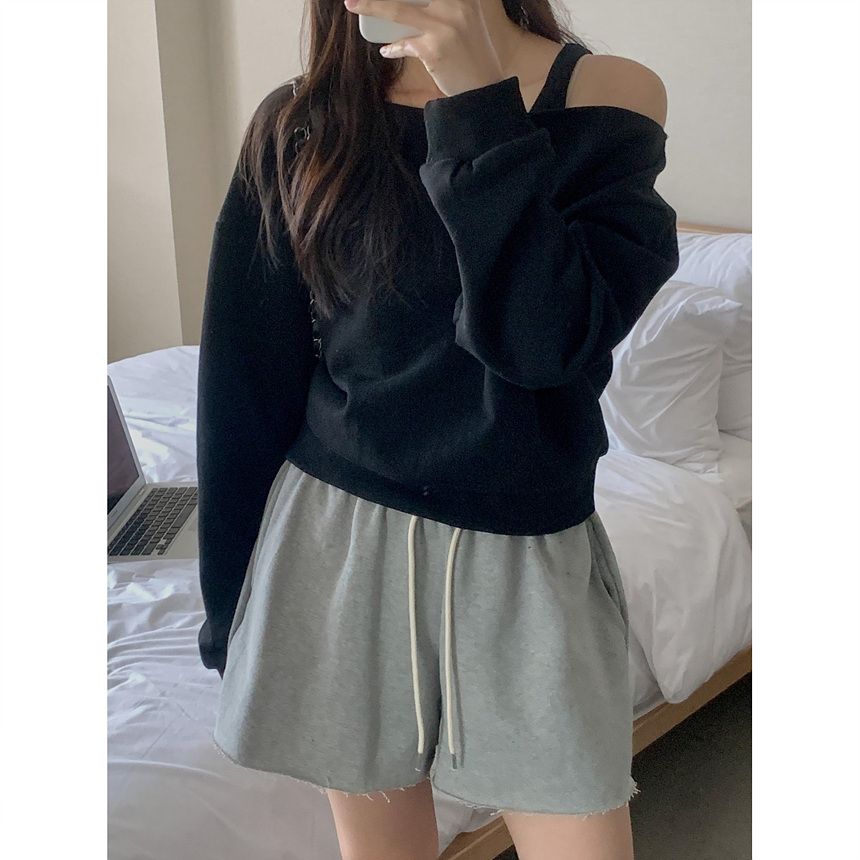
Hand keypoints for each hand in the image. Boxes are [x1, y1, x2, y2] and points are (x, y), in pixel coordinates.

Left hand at [343, 0, 505, 97]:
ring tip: (353, 4)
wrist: (488, 85)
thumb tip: (418, 3)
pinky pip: (404, 43)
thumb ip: (451, 3)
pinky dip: (393, 47)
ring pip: (398, 11)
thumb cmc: (478, 49)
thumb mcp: (471, 14)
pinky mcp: (434, 48)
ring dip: (370, 6)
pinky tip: (387, 50)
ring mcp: (445, 25)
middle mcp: (457, 3)